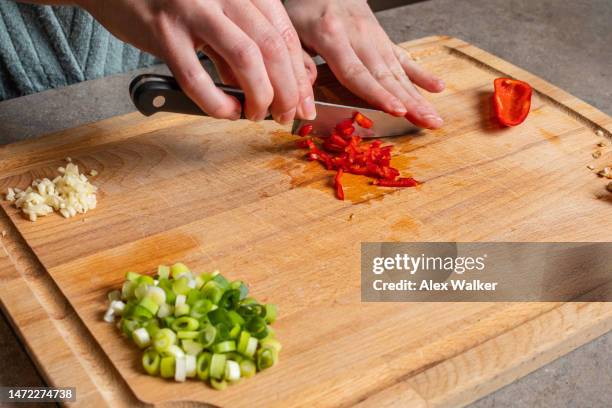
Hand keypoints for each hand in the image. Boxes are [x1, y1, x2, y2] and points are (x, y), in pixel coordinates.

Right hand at [80, 0, 316, 123]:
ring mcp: (193, 9)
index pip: (285, 34)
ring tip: (257, 116)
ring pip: (244, 59)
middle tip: (286, 116)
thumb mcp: (219, 15)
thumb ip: (249, 42)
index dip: (300, 75)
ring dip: (259, 96)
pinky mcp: (163, 32)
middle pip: (272, 47)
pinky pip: (198, 78)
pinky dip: (217, 102)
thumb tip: (288, 81)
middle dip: (287, 91)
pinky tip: (225, 112)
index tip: (305, 103)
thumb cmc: (172, 3)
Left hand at [284, 0, 444, 128]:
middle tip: (430, 123)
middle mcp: (360, 37)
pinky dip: (420, 75)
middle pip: (387, 76)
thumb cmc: (304, 9)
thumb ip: (299, 64)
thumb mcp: (290, 32)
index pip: (357, 73)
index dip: (378, 95)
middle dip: (410, 103)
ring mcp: (375, 38)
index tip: (398, 111)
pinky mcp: (383, 39)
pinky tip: (437, 88)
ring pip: (399, 72)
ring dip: (419, 97)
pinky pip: (404, 58)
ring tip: (435, 118)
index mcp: (332, 36)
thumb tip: (304, 100)